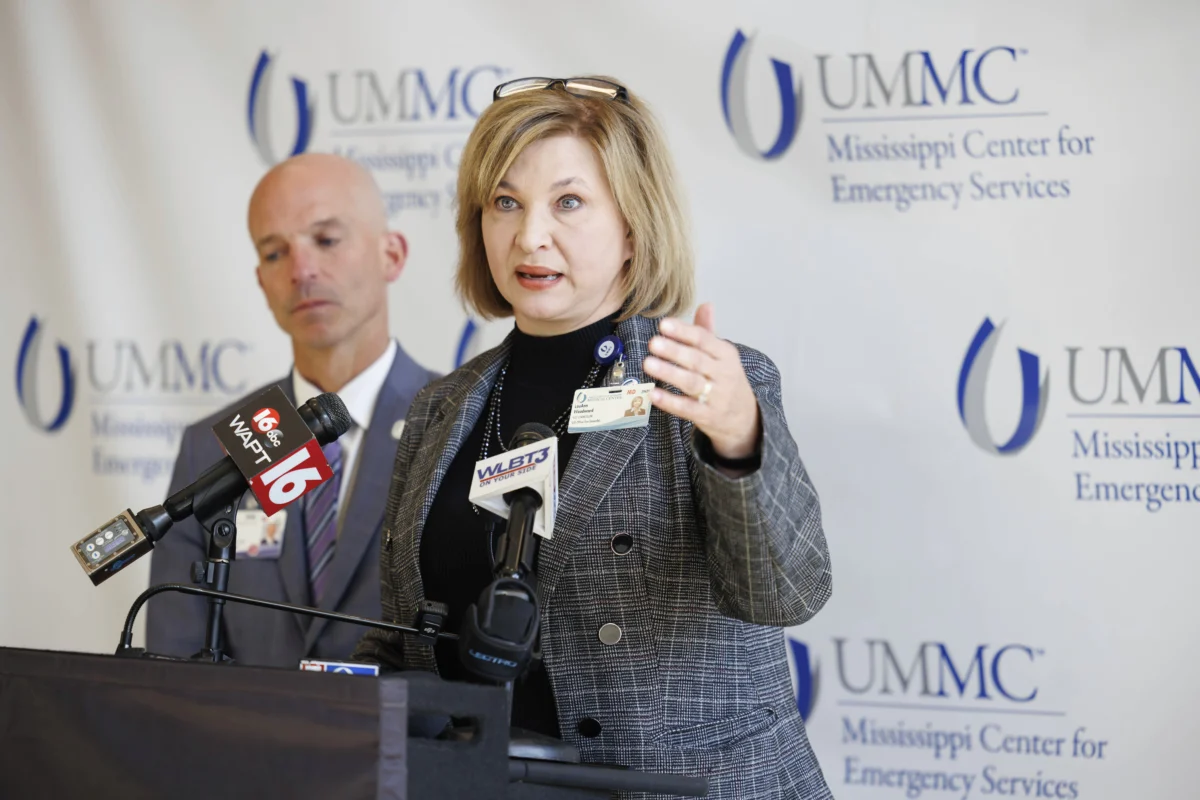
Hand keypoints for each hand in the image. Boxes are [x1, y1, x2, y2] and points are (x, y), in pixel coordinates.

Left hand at [643, 303, 760, 458]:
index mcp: (727, 354)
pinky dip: (670, 402)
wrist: (744, 417)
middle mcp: (724, 374)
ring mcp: (717, 397)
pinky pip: (688, 409)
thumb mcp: (722, 355)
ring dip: (669, 373)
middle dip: (674, 351)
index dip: (684, 331)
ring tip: (648, 363)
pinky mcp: (707, 416)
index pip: (704, 340)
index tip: (664, 324)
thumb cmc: (726, 380)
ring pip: (691, 383)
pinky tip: (653, 394)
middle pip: (697, 360)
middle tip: (653, 343)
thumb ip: (708, 332)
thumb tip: (705, 304)